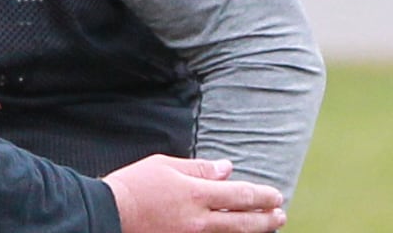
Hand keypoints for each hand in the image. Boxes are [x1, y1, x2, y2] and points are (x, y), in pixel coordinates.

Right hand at [102, 155, 285, 232]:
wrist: (111, 213)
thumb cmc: (135, 185)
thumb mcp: (164, 165)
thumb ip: (198, 168)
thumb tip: (226, 168)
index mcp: (195, 194)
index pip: (238, 195)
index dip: (261, 196)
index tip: (275, 195)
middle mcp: (199, 220)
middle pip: (243, 222)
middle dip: (266, 218)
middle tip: (281, 214)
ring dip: (255, 230)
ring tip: (270, 226)